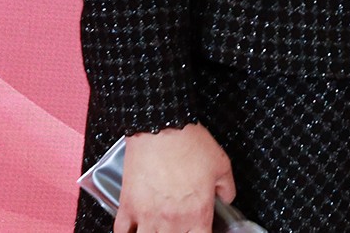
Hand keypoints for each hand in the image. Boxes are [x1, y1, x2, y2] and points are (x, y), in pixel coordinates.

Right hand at [112, 124, 235, 232]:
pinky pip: (122, 232)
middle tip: (177, 226)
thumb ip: (226, 187)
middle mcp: (172, 220)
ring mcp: (147, 215)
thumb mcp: (221, 164)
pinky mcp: (128, 206)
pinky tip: (134, 229)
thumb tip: (227, 197)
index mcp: (197, 213)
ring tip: (157, 227)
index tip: (199, 230)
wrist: (162, 127)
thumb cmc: (189, 143)